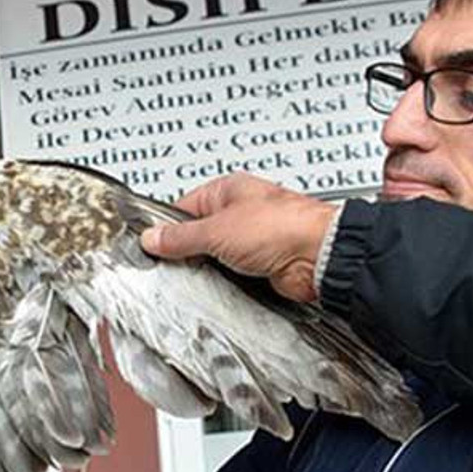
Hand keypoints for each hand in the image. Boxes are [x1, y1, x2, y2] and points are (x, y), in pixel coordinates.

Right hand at [140, 173, 337, 302]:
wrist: (320, 256)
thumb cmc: (284, 227)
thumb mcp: (216, 230)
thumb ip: (180, 236)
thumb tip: (154, 237)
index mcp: (228, 190)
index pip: (183, 207)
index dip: (167, 226)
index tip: (153, 243)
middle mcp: (241, 211)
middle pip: (198, 233)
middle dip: (188, 249)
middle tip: (177, 261)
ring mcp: (252, 238)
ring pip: (215, 255)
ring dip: (210, 266)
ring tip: (208, 270)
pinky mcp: (261, 263)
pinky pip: (232, 272)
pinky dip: (227, 278)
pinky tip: (225, 281)